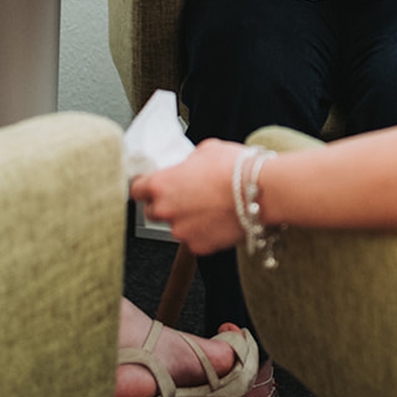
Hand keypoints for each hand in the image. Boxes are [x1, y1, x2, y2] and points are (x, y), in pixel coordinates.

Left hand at [130, 140, 248, 254]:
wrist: (261, 191)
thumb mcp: (205, 150)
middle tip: (185, 195)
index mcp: (162, 184)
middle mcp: (166, 210)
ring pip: (176, 226)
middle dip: (165, 204)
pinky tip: (218, 218)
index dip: (144, 186)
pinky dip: (203, 231)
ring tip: (209, 206)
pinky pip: (195, 239)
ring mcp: (182, 231)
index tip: (150, 185)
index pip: (135, 189)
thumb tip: (188, 166)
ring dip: (186, 218)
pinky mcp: (200, 247)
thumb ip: (188, 162)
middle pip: (152, 211)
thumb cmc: (234, 167)